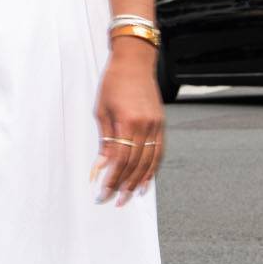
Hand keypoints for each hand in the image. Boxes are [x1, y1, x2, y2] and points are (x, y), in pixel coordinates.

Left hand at [93, 40, 164, 205]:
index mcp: (128, 121)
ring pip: (150, 161)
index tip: (103, 193)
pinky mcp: (161, 124)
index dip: (112, 179)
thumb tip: (101, 166)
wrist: (134, 62)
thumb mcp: (102, 110)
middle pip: (136, 164)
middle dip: (124, 185)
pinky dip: (153, 169)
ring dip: (140, 181)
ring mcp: (157, 125)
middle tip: (115, 201)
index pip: (120, 159)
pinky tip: (146, 180)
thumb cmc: (113, 83)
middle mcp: (146, 125)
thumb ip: (105, 140)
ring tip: (130, 196)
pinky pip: (159, 152)